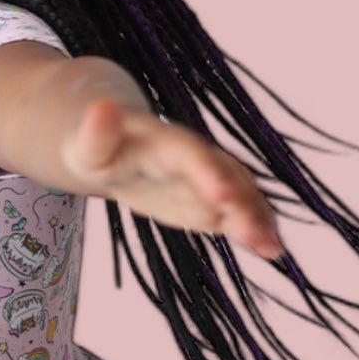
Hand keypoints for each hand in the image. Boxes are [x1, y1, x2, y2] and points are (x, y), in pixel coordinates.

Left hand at [62, 97, 286, 262]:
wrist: (116, 147)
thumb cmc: (95, 149)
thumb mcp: (86, 146)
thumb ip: (95, 134)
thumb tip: (100, 109)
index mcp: (165, 141)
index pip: (190, 154)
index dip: (207, 172)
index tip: (221, 195)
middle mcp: (196, 156)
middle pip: (224, 175)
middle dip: (241, 203)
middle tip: (254, 234)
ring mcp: (208, 178)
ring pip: (240, 194)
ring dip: (257, 219)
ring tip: (272, 247)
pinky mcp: (212, 200)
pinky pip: (238, 212)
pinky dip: (256, 228)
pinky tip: (272, 250)